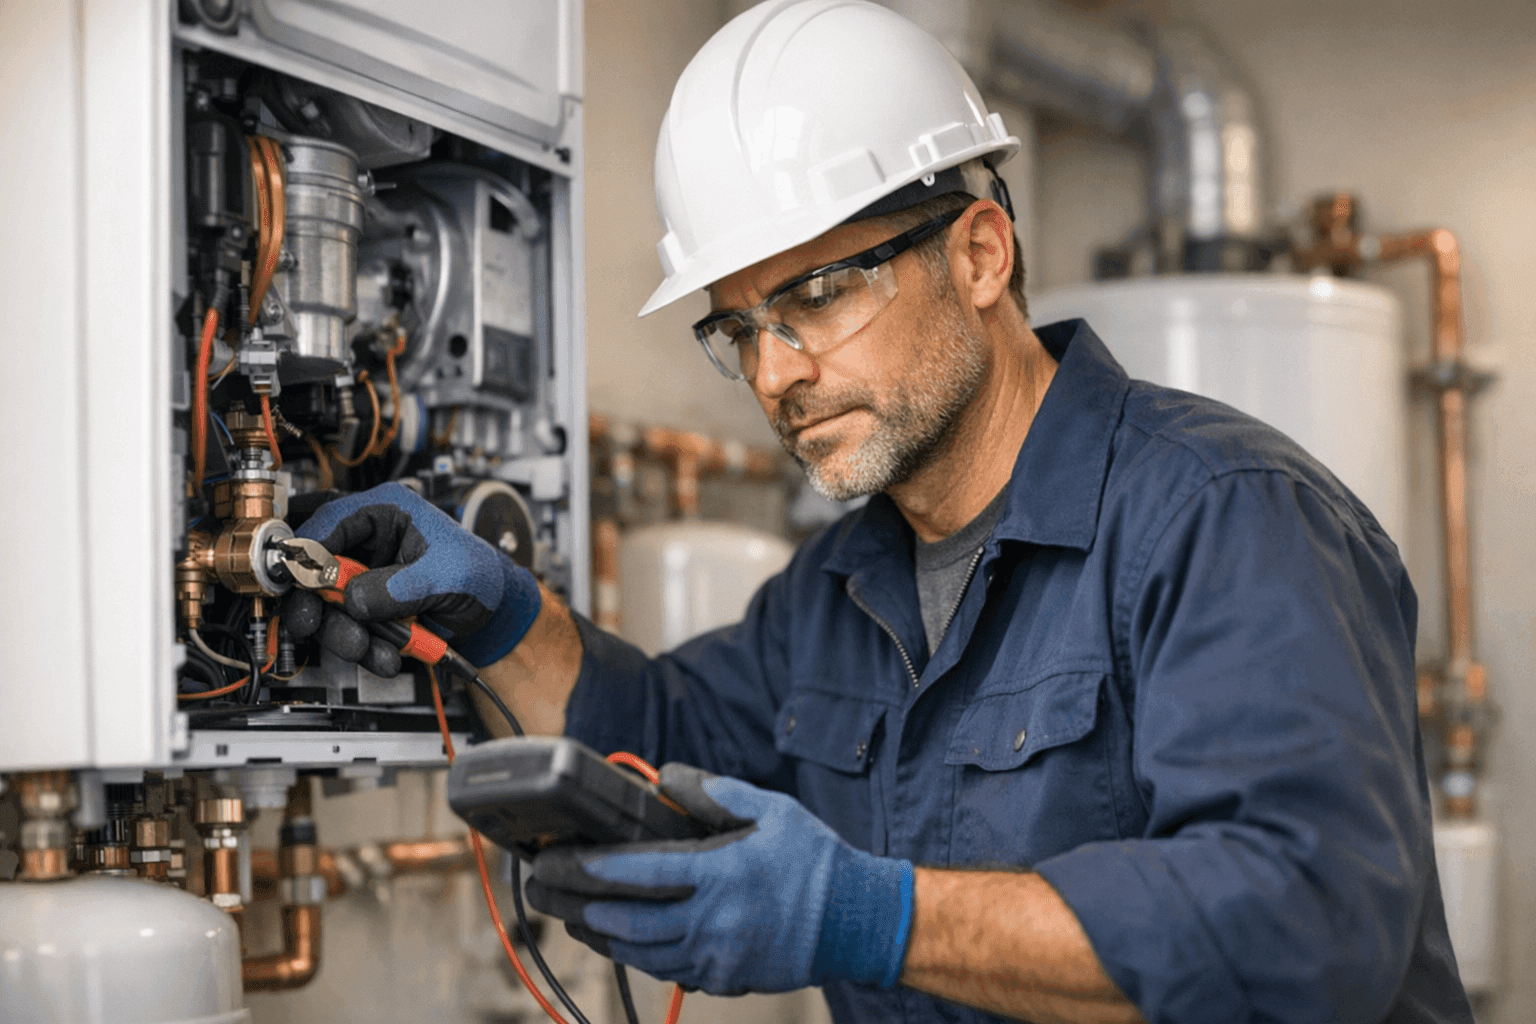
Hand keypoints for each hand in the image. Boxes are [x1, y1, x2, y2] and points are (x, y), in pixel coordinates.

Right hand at [281, 482, 540, 670]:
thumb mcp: (447, 575)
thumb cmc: (479, 575)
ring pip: (329, 607)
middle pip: (316, 569)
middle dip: (319, 604)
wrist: (495, 612)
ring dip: (344, 634)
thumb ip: (400, 586)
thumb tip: (354, 599)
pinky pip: (351, 630)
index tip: (297, 581)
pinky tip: (386, 656)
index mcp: (386, 513)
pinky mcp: (369, 609)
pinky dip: (365, 648)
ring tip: (369, 650)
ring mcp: (366, 578)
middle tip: (316, 624)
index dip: (306, 552)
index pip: (329, 522)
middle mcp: (369, 543)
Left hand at [526, 764, 913, 994]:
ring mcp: (716, 957)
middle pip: (624, 922)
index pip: (637, 873)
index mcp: (719, 875)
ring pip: (640, 954)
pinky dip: (639, 956)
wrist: (857, 919)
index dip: (590, 868)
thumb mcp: (770, 808)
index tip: (558, 860)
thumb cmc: (815, 860)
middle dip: (577, 908)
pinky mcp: (724, 979)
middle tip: (546, 892)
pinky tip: (623, 941)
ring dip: (601, 936)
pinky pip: (668, 970)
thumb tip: (669, 778)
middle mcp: (711, 921)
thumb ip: (714, 792)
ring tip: (572, 917)